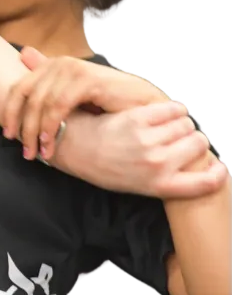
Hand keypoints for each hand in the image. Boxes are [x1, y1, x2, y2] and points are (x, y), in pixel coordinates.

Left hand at [4, 47, 168, 159]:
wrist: (144, 105)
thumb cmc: (107, 101)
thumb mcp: (72, 97)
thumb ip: (47, 85)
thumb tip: (21, 57)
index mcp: (52, 66)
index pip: (19, 88)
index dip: (9, 112)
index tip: (7, 135)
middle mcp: (60, 63)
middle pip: (26, 96)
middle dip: (22, 126)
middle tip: (24, 150)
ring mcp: (73, 69)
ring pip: (41, 102)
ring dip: (36, 130)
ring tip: (38, 152)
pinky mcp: (86, 80)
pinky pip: (59, 105)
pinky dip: (51, 125)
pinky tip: (50, 141)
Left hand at [63, 101, 227, 198]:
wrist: (76, 148)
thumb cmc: (104, 168)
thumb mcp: (138, 185)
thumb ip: (166, 179)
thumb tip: (191, 166)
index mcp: (160, 186)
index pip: (206, 182)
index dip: (218, 172)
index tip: (219, 166)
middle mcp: (158, 164)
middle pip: (199, 145)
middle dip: (195, 139)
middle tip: (185, 138)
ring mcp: (148, 140)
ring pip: (186, 125)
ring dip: (183, 123)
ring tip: (173, 124)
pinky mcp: (138, 118)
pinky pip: (170, 110)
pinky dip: (174, 108)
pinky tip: (170, 110)